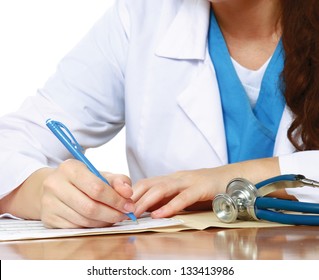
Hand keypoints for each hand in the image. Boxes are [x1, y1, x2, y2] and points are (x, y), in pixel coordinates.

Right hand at [40, 159, 134, 227]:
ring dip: (104, 222)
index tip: (128, 206)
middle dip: (112, 214)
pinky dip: (93, 227)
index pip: (97, 188)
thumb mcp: (100, 174)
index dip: (116, 200)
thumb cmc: (83, 180)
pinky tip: (100, 221)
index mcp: (70, 168)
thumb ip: (118, 181)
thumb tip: (128, 193)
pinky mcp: (48, 218)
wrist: (55, 186)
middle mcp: (55, 184)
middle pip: (90, 207)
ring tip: (114, 217)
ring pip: (84, 220)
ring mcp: (49, 203)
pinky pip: (76, 228)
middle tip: (124, 215)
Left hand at [132, 158, 281, 218]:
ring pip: (162, 189)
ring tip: (136, 214)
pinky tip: (161, 214)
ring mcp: (188, 181)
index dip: (131, 193)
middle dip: (134, 198)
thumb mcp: (183, 192)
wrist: (231, 177)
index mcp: (170, 178)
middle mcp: (175, 177)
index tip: (119, 205)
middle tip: (122, 212)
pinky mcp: (200, 187)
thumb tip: (149, 210)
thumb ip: (168, 198)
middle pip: (149, 184)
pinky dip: (170, 206)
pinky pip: (183, 197)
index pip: (145, 183)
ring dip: (147, 202)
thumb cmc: (205, 187)